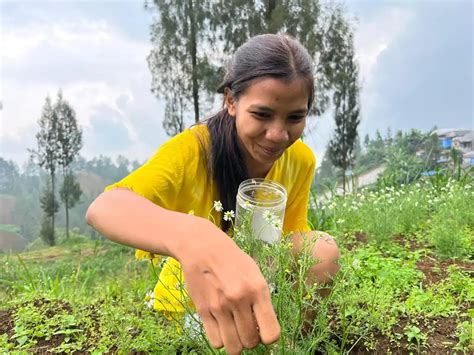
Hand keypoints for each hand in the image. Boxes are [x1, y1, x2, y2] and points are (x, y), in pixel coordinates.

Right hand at [177, 220, 279, 353]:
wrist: (203, 248)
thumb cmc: (233, 261)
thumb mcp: (255, 274)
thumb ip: (262, 300)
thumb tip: (265, 330)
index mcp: (258, 289)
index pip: (271, 333)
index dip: (269, 337)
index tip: (264, 331)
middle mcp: (239, 299)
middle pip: (251, 341)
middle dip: (251, 339)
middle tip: (247, 327)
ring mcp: (220, 307)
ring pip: (233, 347)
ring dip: (236, 344)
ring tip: (235, 331)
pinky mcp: (203, 311)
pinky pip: (216, 342)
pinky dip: (221, 340)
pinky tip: (222, 328)